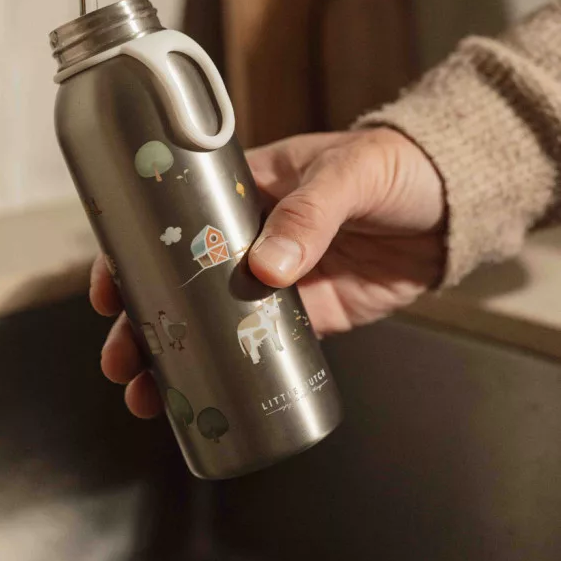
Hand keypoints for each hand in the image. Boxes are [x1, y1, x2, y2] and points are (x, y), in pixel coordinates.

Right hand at [93, 128, 445, 418]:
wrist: (453, 204)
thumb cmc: (395, 164)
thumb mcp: (349, 173)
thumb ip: (309, 214)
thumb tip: (268, 269)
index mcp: (242, 189)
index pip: (170, 219)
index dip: (131, 253)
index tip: (108, 287)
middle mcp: (247, 237)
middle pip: (177, 282)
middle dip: (142, 322)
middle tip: (119, 359)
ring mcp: (276, 279)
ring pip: (210, 322)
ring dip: (176, 356)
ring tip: (146, 392)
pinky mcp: (311, 314)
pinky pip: (263, 345)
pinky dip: (232, 371)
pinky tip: (206, 395)